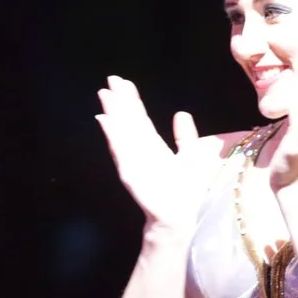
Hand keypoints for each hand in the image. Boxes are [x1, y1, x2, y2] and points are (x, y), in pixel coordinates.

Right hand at [96, 77, 219, 228]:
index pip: (140, 119)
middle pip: (128, 121)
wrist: (181, 218)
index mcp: (153, 147)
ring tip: (105, 93)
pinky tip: (105, 119)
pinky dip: (112, 134)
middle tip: (111, 79)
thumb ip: (185, 137)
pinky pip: (121, 150)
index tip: (123, 83)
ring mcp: (134, 161)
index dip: (131, 101)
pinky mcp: (131, 172)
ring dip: (113, 112)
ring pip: (122, 131)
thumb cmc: (187, 191)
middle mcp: (141, 151)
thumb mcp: (192, 157)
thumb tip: (180, 113)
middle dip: (120, 101)